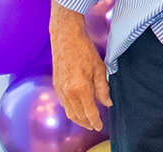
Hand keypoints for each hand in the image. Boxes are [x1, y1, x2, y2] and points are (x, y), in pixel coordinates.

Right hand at [50, 0, 111, 131]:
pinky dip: (70, 110)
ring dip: (77, 119)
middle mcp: (68, 92)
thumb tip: (107, 103)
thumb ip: (103, 89)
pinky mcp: (56, 85)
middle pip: (77, 115)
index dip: (95, 121)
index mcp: (81, 89)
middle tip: (93, 125)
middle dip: (86, 123)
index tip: (100, 126)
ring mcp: (60, 89)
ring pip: (69, 111)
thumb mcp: (99, 69)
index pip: (89, 112)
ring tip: (86, 121)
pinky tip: (77, 109)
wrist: (66, 37)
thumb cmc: (84, 50)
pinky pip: (63, 103)